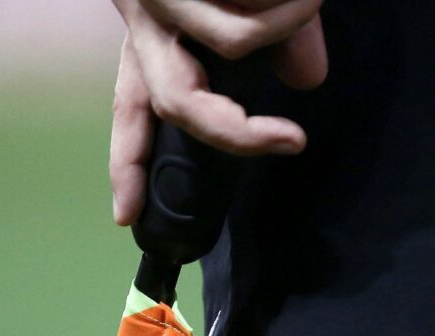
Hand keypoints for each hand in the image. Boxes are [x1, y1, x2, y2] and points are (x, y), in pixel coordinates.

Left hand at [109, 0, 327, 225]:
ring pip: (235, 41)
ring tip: (307, 3)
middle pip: (178, 102)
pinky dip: (291, 4)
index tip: (127, 214)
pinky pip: (256, 10)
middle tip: (290, 140)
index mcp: (152, 31)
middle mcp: (144, 16)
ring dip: (285, 21)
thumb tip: (306, 80)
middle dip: (236, 131)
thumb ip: (282, 42)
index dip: (129, 162)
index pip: (134, 106)